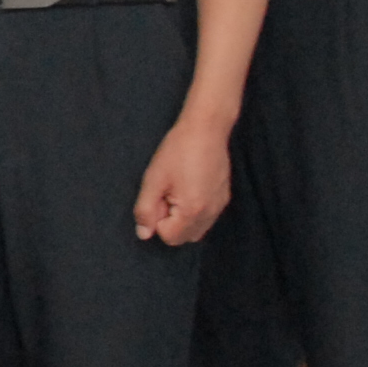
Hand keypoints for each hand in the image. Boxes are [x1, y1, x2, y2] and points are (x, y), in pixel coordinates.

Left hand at [132, 115, 232, 246]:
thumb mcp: (153, 179)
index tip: (159, 197)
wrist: (207, 128)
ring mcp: (219, 206)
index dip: (157, 220)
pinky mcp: (224, 197)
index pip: (169, 237)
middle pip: (184, 238)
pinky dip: (195, 212)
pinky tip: (190, 186)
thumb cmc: (177, 151)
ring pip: (196, 230)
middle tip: (167, 194)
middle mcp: (210, 214)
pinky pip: (207, 217)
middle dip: (171, 223)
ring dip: (183, 219)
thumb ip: (145, 210)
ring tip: (178, 190)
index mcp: (192, 211)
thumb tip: (143, 234)